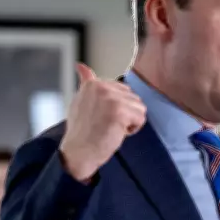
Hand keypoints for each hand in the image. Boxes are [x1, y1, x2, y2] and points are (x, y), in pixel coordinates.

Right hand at [59, 63, 146, 181]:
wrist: (79, 153)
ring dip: (130, 122)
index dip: (117, 107)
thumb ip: (86, 84)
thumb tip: (81, 66)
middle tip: (106, 125)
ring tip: (111, 128)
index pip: (123, 90)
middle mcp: (101, 87)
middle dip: (125, 113)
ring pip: (139, 108)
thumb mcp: (80, 101)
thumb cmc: (81, 132)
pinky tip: (116, 133)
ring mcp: (111, 99)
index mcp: (93, 84)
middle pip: (133, 98)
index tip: (101, 118)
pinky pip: (141, 118)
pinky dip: (133, 129)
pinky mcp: (120, 112)